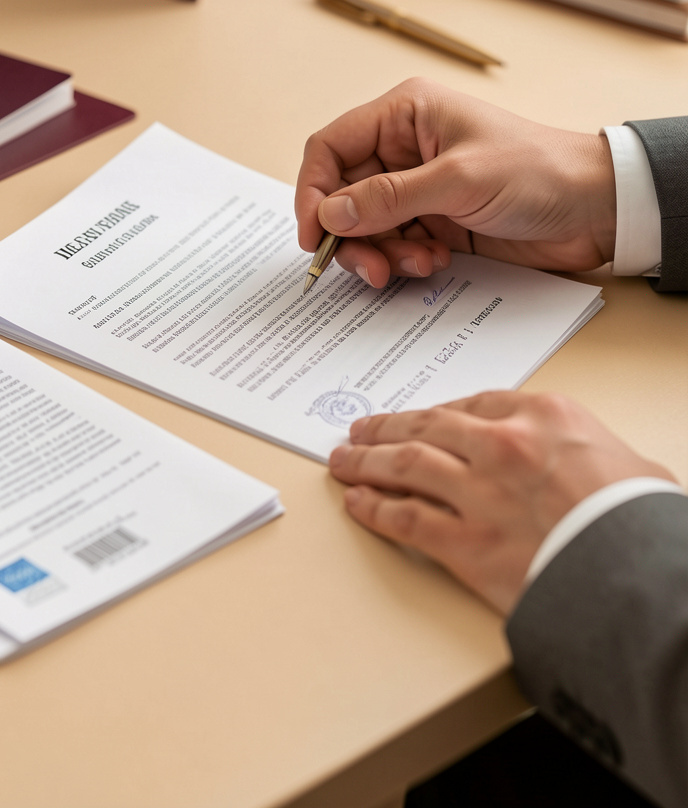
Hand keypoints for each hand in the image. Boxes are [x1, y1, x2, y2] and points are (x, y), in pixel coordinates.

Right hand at [295, 78, 616, 287]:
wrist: (596, 209)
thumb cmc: (539, 172)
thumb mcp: (459, 180)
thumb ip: (389, 197)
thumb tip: (331, 214)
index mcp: (404, 115)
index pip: (330, 148)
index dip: (314, 191)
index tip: (315, 235)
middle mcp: (402, 149)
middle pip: (342, 195)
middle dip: (351, 234)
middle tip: (369, 266)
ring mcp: (415, 188)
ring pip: (364, 226)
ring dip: (380, 252)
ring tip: (414, 264)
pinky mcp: (430, 221)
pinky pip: (391, 245)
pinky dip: (403, 260)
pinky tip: (434, 261)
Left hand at [329, 391, 676, 614]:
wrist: (644, 584)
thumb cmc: (644, 525)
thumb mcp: (629, 466)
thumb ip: (582, 452)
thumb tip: (577, 461)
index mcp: (543, 417)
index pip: (471, 403)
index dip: (434, 410)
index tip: (417, 416)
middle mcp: (502, 446)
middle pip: (426, 427)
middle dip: (385, 428)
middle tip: (359, 431)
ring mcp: (479, 493)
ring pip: (404, 465)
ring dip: (366, 462)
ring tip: (343, 460)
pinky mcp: (465, 543)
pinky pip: (406, 520)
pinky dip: (374, 509)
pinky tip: (356, 502)